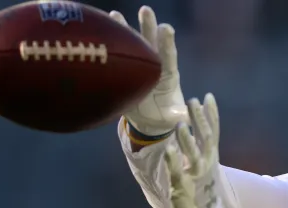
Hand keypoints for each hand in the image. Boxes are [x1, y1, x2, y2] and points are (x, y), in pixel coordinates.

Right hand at [110, 6, 186, 135]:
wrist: (150, 117)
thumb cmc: (165, 116)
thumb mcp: (173, 117)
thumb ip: (178, 115)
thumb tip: (185, 118)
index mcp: (168, 75)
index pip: (169, 57)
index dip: (167, 43)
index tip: (166, 28)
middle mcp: (154, 64)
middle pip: (151, 43)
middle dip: (149, 26)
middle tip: (146, 10)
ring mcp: (139, 64)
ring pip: (133, 44)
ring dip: (125, 29)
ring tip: (115, 14)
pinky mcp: (125, 69)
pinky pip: (118, 53)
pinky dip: (111, 41)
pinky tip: (101, 28)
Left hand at [164, 94, 229, 207]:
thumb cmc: (201, 188)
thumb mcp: (203, 164)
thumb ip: (198, 146)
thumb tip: (190, 125)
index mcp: (211, 157)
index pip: (213, 132)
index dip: (211, 114)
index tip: (208, 96)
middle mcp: (206, 164)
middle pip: (205, 139)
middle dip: (199, 120)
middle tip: (192, 102)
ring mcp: (195, 176)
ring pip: (192, 155)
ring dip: (187, 140)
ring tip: (180, 125)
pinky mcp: (182, 187)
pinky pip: (177, 172)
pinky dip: (173, 161)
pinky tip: (168, 149)